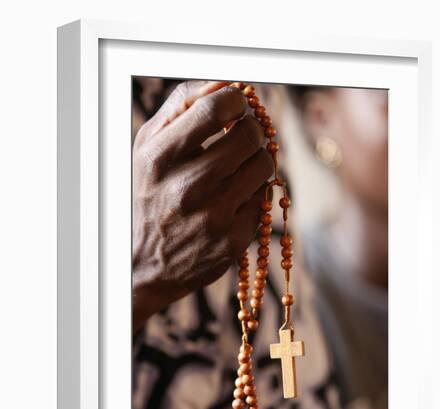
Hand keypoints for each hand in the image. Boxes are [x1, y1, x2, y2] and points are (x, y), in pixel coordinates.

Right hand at [133, 80, 273, 330]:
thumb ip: (180, 108)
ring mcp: (213, 217)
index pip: (214, 108)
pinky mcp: (232, 240)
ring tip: (241, 166)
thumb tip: (224, 83)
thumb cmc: (149, 198)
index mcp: (159, 159)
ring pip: (264, 165)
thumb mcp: (147, 150)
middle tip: (243, 135)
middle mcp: (187, 187)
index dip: (236, 99)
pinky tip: (236, 197)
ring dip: (258, 159)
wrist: (146, 265)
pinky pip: (264, 199)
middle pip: (248, 135)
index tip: (237, 105)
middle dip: (252, 129)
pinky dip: (255, 192)